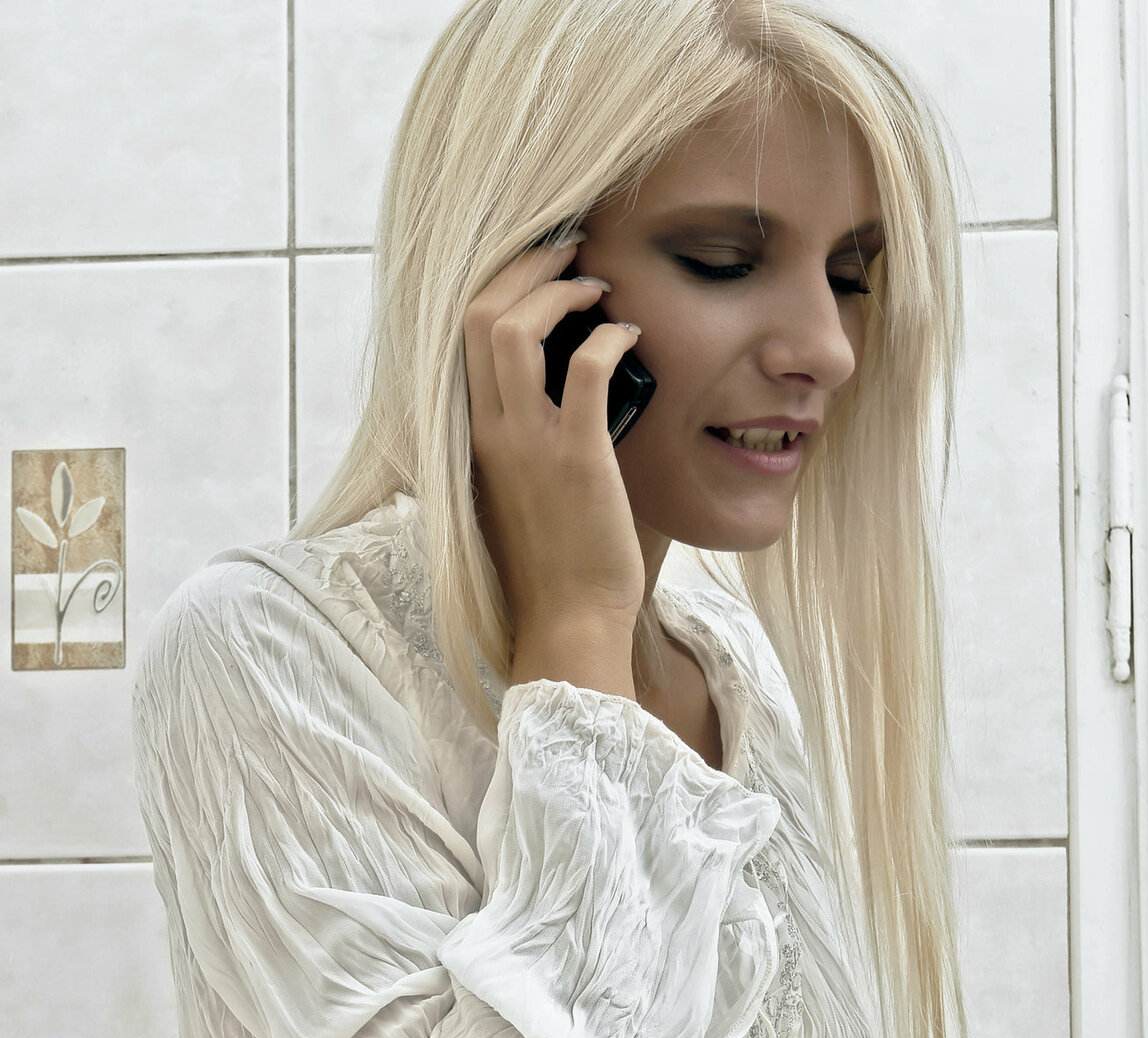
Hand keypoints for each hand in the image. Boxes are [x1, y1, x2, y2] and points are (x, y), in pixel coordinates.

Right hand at [464, 234, 646, 639]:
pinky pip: (587, 370)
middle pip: (479, 313)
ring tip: (596, 284)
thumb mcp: (522, 492)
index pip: (462, 333)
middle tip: (570, 251)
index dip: (501, 284)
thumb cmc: (556, 565)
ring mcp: (528, 444)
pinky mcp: (576, 458)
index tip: (540, 270)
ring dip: (557, 291)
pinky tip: (630, 336)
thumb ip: (529, 440)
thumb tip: (572, 384)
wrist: (568, 622)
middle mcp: (489, 432)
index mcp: (472, 437)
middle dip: (525, 266)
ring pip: (514, 330)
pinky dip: (610, 338)